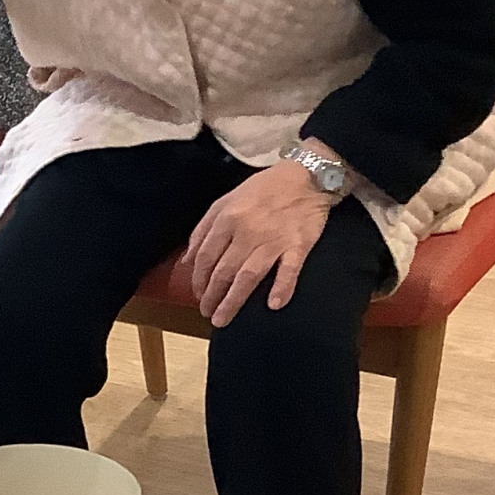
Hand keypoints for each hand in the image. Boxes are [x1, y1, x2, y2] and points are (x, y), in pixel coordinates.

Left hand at [188, 159, 337, 327]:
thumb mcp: (226, 200)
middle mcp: (247, 231)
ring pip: (248, 276)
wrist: (307, 175)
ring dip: (233, 301)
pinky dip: (282, 287)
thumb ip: (204, 228)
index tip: (198, 295)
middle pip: (223, 271)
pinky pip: (289, 269)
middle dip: (211, 297)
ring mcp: (273, 239)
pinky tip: (274, 304)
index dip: (198, 280)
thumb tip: (187, 259)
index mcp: (227, 218)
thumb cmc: (264, 189)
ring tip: (222, 319)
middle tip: (207, 313)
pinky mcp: (299, 245)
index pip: (205, 257)